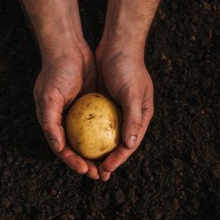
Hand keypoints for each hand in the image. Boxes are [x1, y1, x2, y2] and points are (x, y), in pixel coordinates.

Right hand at [33, 41, 99, 179]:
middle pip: (78, 148)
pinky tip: (118, 143)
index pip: (63, 149)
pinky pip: (101, 123)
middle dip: (89, 163)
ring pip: (91, 139)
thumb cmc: (56, 72)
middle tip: (101, 174)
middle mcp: (65, 121)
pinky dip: (107, 135)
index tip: (87, 170)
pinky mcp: (92, 104)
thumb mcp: (49, 97)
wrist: (69, 47)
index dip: (74, 162)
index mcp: (52, 122)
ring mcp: (80, 113)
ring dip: (100, 153)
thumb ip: (50, 122)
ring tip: (111, 165)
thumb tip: (58, 148)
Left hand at [95, 41, 153, 180]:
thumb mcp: (133, 93)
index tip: (104, 170)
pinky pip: (94, 123)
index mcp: (141, 116)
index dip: (118, 160)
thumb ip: (133, 118)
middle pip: (117, 144)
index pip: (129, 144)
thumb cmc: (128, 68)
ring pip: (104, 136)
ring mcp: (115, 110)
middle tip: (95, 174)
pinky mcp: (103, 103)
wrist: (117, 45)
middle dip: (107, 161)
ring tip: (85, 164)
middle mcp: (129, 116)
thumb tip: (130, 145)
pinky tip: (77, 142)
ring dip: (96, 151)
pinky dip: (88, 134)